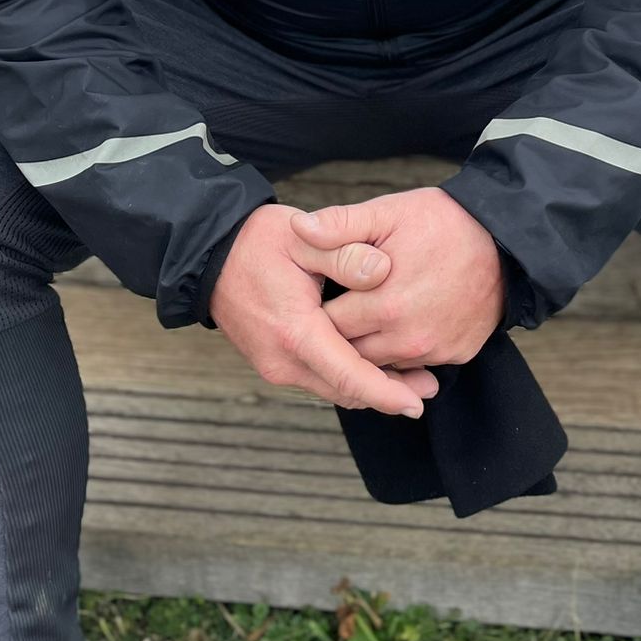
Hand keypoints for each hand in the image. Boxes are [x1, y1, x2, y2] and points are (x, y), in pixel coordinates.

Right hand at [211, 202, 436, 414]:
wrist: (210, 254)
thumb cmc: (258, 240)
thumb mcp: (304, 237)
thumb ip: (345, 252)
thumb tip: (383, 270)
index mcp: (294, 331)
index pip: (348, 374)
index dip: (386, 392)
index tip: (417, 403)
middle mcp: (282, 359)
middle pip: (344, 390)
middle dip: (387, 394)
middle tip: (429, 388)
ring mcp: (274, 365)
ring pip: (332, 388)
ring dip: (368, 387)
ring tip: (412, 382)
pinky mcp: (273, 362)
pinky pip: (318, 378)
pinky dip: (347, 377)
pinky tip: (373, 366)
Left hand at [290, 188, 503, 371]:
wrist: (505, 239)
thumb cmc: (442, 221)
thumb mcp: (388, 213)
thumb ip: (340, 224)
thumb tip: (297, 229)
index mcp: (384, 305)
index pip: (326, 328)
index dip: (316, 311)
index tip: (315, 294)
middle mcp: (408, 339)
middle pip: (350, 352)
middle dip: (338, 334)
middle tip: (337, 304)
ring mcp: (435, 351)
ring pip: (381, 362)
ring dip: (369, 344)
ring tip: (366, 312)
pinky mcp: (456, 355)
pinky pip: (414, 363)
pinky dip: (402, 348)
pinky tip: (400, 321)